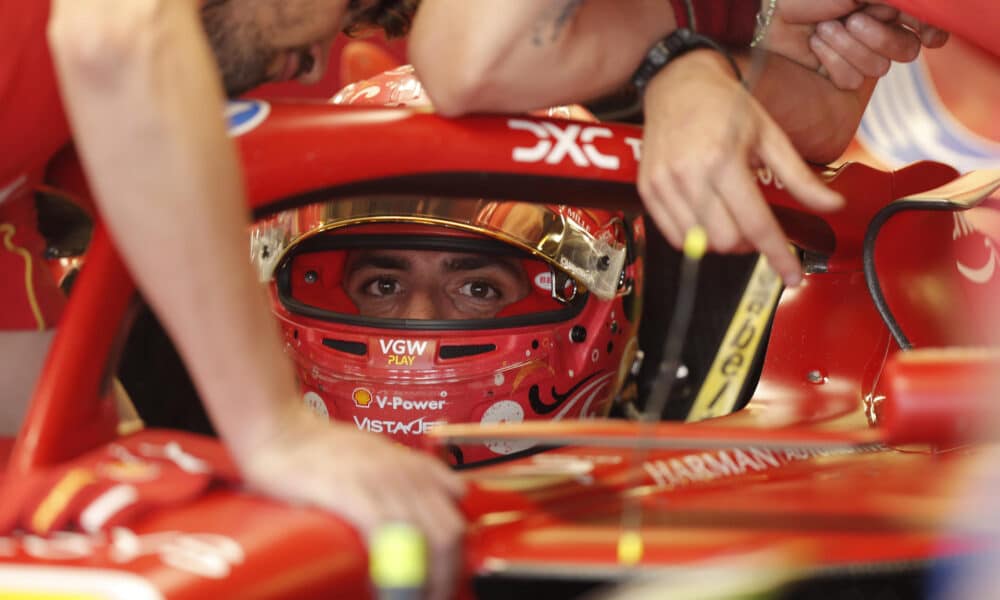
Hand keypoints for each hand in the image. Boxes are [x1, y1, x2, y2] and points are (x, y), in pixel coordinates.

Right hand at [239, 407, 465, 599]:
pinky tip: (383, 589)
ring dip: (424, 581)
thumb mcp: (376, 460)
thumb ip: (401, 484)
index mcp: (416, 468)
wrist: (280, 431)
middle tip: (428, 598)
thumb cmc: (321, 451)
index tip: (443, 584)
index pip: (458, 517)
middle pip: (451, 533)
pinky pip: (387, 534)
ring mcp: (382, 481)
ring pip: (429, 537)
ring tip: (407, 599)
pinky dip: (391, 569)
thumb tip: (418, 524)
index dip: (456, 559)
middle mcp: (407, 473)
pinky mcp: (351, 491)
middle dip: (446, 576)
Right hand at [638, 50, 843, 285]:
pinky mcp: (648, 190)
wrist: (677, 83)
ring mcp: (664, 184)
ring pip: (700, 244)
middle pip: (727, 240)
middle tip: (755, 223)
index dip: (777, 255)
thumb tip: (833, 205)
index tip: (792, 275)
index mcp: (723, 159)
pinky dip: (696, 237)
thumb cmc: (725, 106)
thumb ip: (800, 177)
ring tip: (729, 214)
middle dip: (749, 242)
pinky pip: (675, 237)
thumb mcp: (770, 135)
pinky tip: (707, 214)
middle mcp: (689, 175)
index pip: (755, 224)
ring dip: (722, 240)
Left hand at [763, 0, 948, 89]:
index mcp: (888, 5)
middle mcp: (878, 31)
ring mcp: (859, 56)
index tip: (930, 36)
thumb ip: (891, 0)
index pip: (926, 24)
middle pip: (907, 51)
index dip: (932, 31)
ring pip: (879, 69)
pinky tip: (815, 45)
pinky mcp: (837, 77)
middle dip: (880, 38)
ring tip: (822, 29)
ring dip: (848, 47)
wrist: (772, 12)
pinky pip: (851, 81)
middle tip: (852, 19)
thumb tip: (910, 8)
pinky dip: (832, 61)